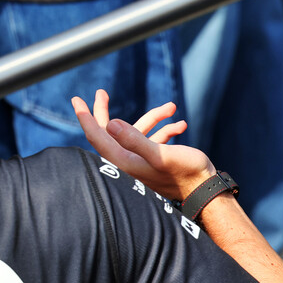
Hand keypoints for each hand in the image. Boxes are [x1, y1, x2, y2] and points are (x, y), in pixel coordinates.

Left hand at [71, 89, 215, 200]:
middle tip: (100, 93)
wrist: (205, 190)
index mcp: (125, 161)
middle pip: (109, 132)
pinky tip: (180, 125)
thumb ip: (135, 141)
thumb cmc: (185, 173)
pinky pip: (153, 138)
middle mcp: (129, 162)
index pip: (98, 137)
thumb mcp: (160, 155)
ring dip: (154, 117)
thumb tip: (111, 123)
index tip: (76, 101)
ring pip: (137, 131)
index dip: (86, 118)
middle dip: (106, 111)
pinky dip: (165, 129)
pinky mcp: (154, 160)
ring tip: (171, 107)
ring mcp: (141, 160)